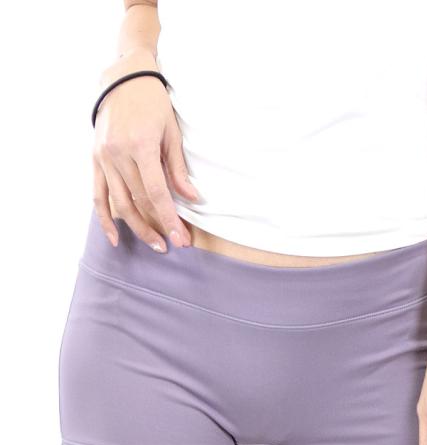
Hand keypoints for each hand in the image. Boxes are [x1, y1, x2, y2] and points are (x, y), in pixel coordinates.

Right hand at [92, 50, 198, 251]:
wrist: (123, 78)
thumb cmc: (153, 104)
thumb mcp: (172, 133)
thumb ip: (178, 169)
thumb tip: (192, 198)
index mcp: (140, 146)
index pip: (156, 193)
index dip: (169, 218)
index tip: (180, 238)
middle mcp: (118, 155)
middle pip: (139, 202)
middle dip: (157, 226)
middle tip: (173, 245)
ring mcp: (103, 158)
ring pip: (119, 203)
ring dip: (136, 227)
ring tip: (154, 244)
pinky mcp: (95, 159)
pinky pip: (98, 195)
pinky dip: (105, 218)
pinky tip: (113, 237)